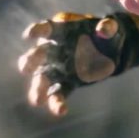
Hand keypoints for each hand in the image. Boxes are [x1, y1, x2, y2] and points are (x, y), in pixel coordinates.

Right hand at [18, 11, 138, 115]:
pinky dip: (57, 103)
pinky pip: (58, 93)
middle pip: (38, 55)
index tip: (29, 35)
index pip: (46, 29)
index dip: (37, 31)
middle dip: (31, 61)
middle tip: (26, 69)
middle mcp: (54, 50)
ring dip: (37, 89)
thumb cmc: (107, 33)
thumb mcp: (111, 27)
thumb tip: (104, 29)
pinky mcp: (66, 83)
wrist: (113, 50)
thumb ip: (108, 26)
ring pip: (42, 79)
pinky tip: (61, 111)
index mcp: (62, 31)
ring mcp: (58, 68)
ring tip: (37, 100)